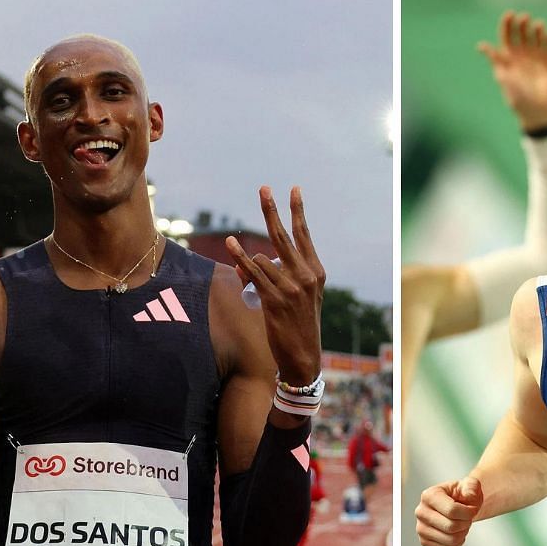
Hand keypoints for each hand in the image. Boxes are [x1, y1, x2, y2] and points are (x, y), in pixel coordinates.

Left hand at [226, 186, 325, 385]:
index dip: (297, 211)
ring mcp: (292, 287)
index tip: (294, 189)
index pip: (304, 235)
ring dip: (248, 260)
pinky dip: (240, 257)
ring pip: (263, 257)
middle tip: (263, 188)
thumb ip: (275, 276)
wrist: (303, 356)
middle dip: (272, 210)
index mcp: (316, 272)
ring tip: (243, 262)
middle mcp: (306, 276)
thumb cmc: (298, 325)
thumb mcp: (296, 297)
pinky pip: (254, 272)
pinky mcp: (276, 299)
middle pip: (284, 236)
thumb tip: (246, 262)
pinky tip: (230, 243)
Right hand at [415, 476, 482, 545]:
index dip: (468, 512)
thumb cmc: (461, 495)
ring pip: (451, 540)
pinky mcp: (424, 541)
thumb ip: (472, 486)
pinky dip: (458, 543)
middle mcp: (421, 512)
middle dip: (466, 523)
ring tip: (462, 524)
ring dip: (463, 533)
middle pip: (451, 527)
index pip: (452, 510)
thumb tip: (469, 496)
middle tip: (467, 518)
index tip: (472, 509)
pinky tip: (457, 532)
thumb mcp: (470, 484)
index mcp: (429, 495)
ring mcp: (421, 528)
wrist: (456, 505)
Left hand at [478, 11, 546, 130]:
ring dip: (537, 28)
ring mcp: (538, 56)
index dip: (507, 24)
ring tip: (538, 25)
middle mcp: (523, 54)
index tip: (509, 14)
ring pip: (538, 36)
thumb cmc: (518, 98)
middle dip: (523, 23)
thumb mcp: (505, 78)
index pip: (507, 36)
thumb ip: (497, 61)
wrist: (538, 112)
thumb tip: (481, 45)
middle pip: (522, 33)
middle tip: (524, 18)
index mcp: (509, 58)